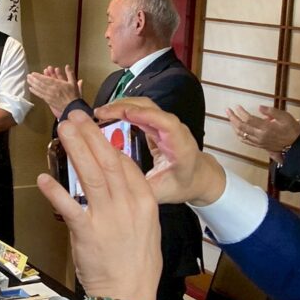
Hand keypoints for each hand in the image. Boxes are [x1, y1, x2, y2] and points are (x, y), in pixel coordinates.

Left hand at [27, 65, 80, 118]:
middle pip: (40, 83)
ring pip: (39, 89)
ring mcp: (49, 95)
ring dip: (33, 84)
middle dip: (33, 79)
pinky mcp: (48, 100)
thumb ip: (70, 74)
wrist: (72, 107)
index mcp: (57, 84)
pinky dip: (35, 92)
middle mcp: (52, 89)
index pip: (46, 79)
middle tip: (28, 76)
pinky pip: (40, 95)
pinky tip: (30, 89)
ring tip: (28, 80)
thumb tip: (67, 66)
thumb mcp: (73, 83)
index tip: (33, 73)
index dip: (39, 76)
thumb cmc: (73, 95)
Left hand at [36, 110, 159, 299]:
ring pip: (90, 175)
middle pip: (107, 162)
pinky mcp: (86, 233)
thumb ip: (135, 199)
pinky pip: (68, 206)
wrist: (129, 295)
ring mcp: (107, 218)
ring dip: (75, 149)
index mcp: (145, 202)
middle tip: (74, 117)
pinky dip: (55, 191)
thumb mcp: (148, 226)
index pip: (125, 164)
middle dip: (90, 135)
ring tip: (63, 130)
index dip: (107, 143)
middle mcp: (127, 205)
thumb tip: (118, 177)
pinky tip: (44, 177)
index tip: (94, 129)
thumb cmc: (138, 263)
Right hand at [96, 98, 227, 206]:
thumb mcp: (162, 193)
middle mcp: (175, 131)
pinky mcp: (157, 123)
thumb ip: (142, 189)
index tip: (127, 114)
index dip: (148, 116)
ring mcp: (166, 124)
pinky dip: (123, 109)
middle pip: (152, 109)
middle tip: (100, 113)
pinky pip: (140, 110)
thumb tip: (117, 182)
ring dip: (122, 105)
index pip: (167, 124)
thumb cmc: (183, 184)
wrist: (198, 177)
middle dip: (125, 107)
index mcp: (181, 148)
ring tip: (100, 112)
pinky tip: (108, 114)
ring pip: (144, 106)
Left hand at [226, 105, 299, 156]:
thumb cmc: (292, 129)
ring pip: (241, 135)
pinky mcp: (259, 145)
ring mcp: (258, 142)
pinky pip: (245, 141)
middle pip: (241, 127)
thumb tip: (259, 107)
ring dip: (233, 126)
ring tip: (230, 118)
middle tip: (227, 110)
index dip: (241, 112)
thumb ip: (272, 112)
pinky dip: (238, 135)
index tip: (237, 106)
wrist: (297, 145)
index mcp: (266, 128)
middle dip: (232, 118)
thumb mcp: (285, 117)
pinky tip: (237, 130)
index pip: (248, 119)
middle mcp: (260, 136)